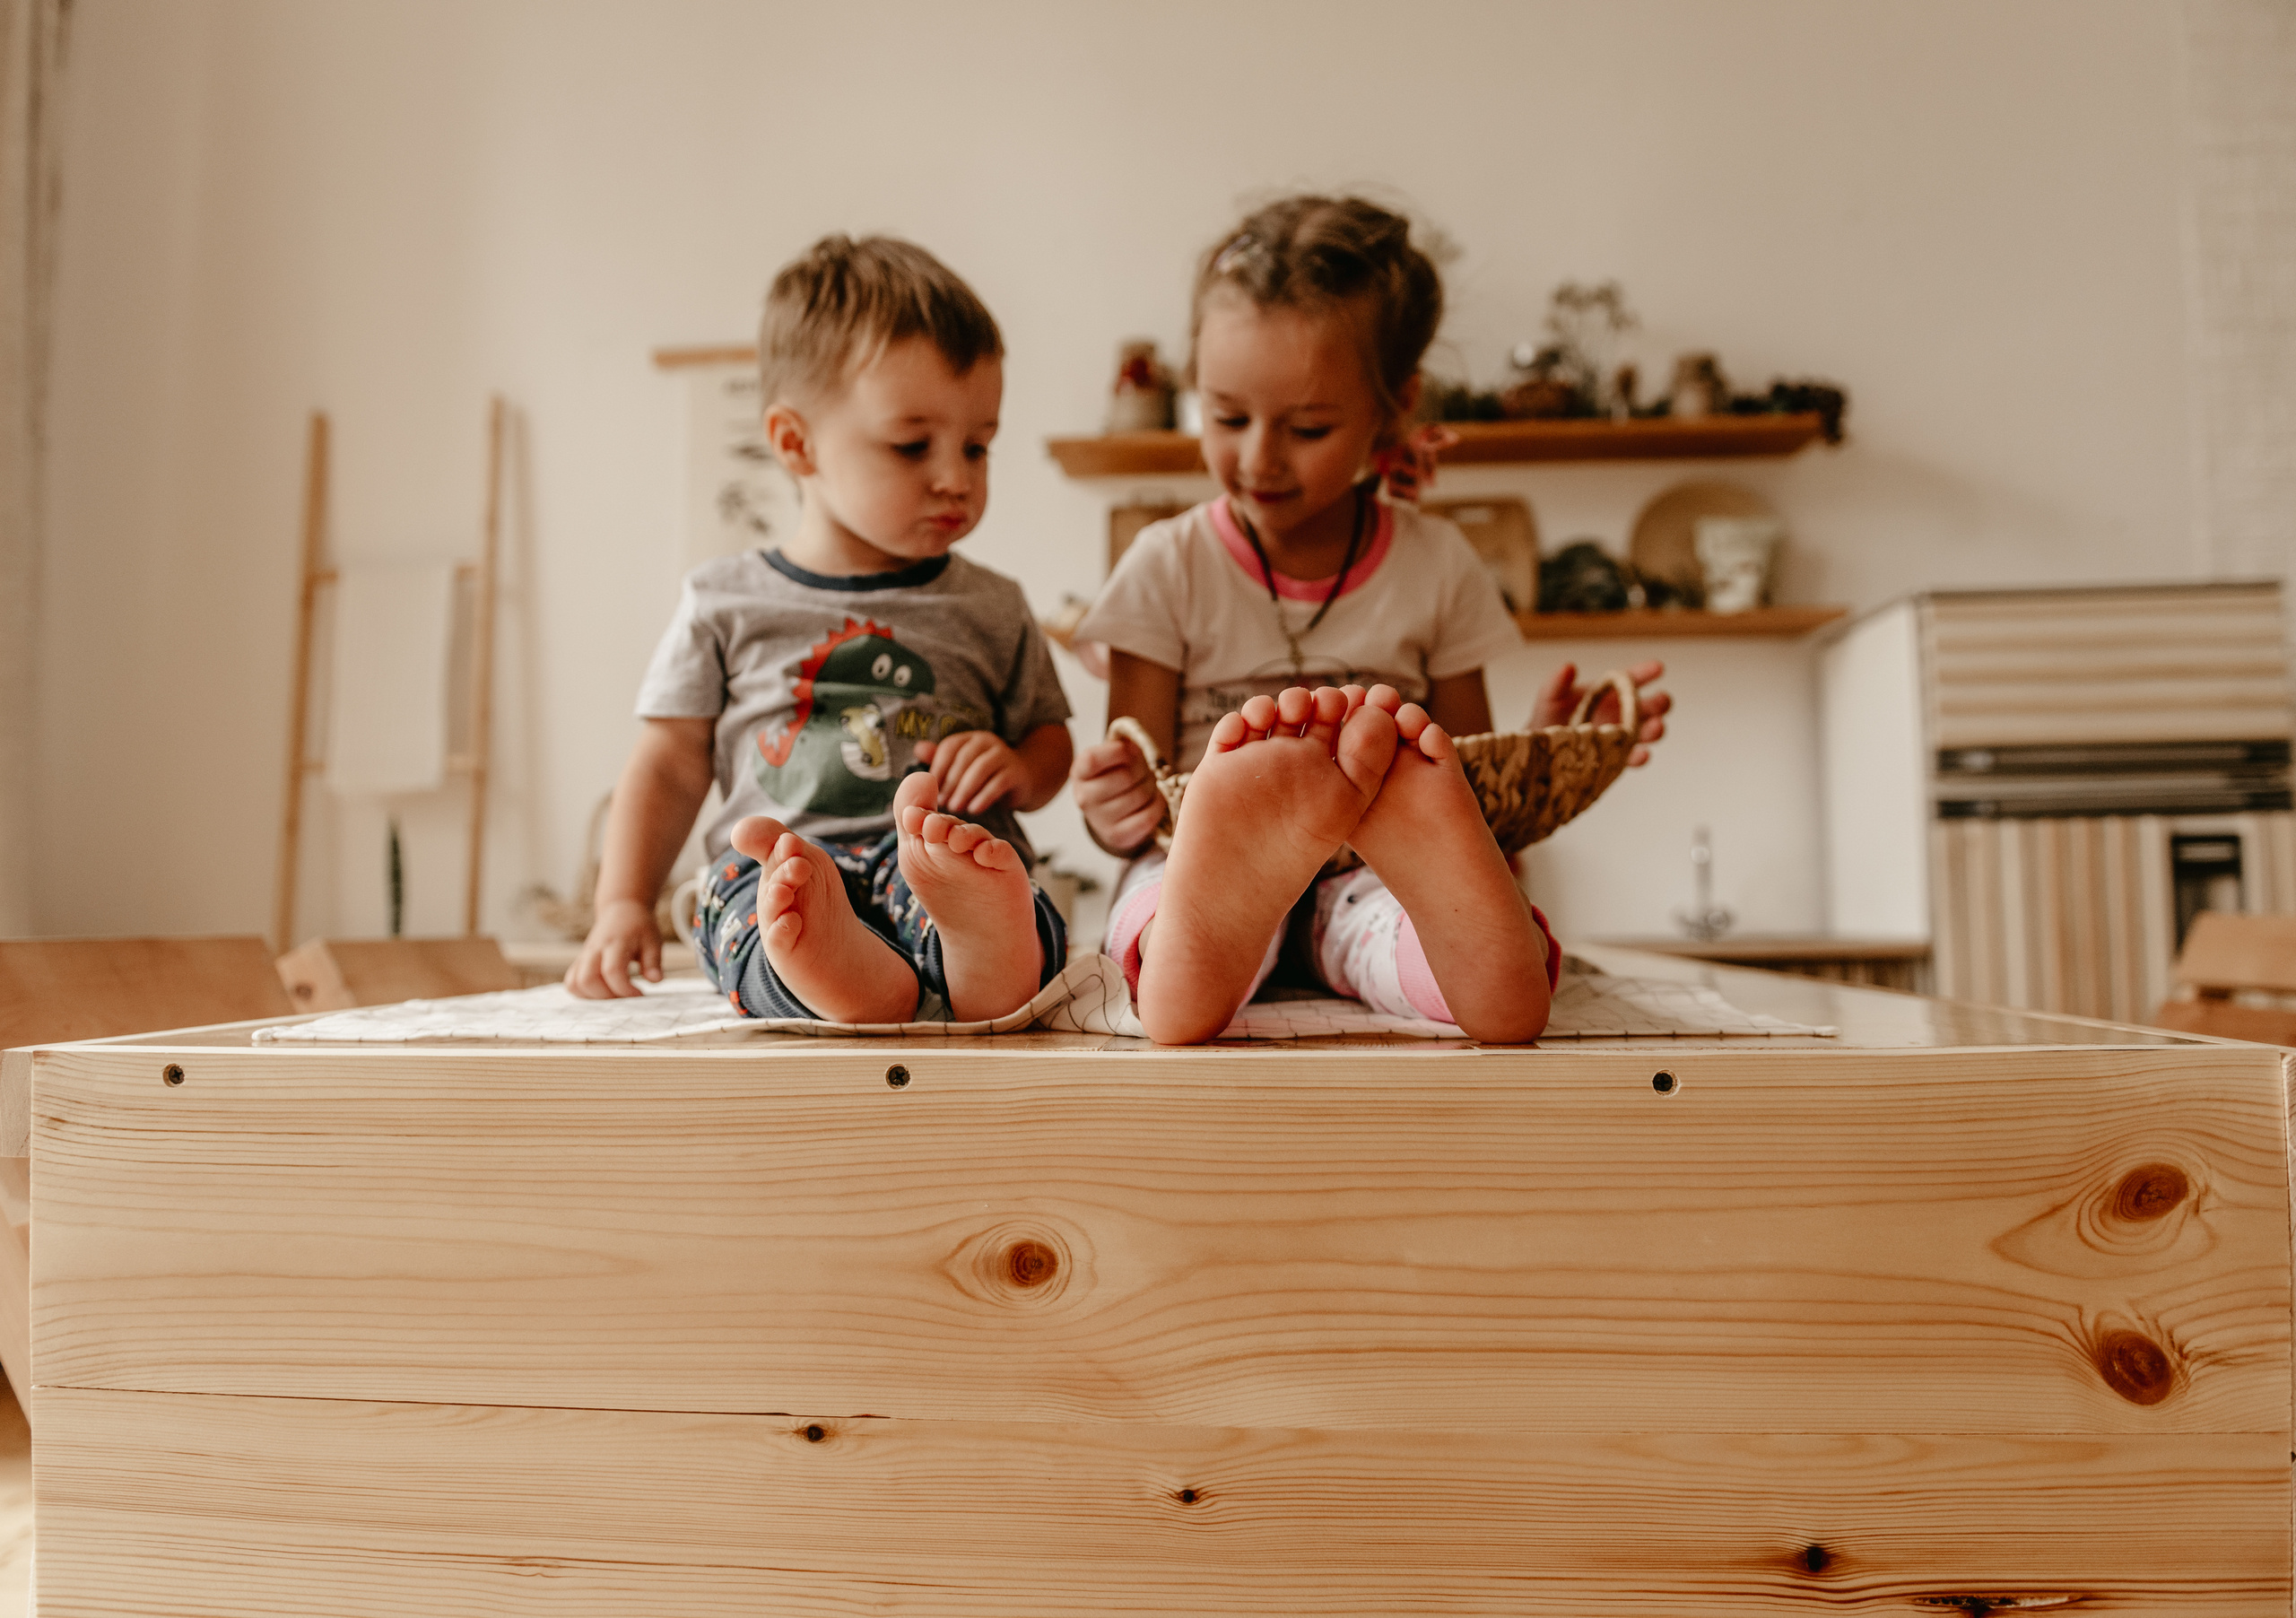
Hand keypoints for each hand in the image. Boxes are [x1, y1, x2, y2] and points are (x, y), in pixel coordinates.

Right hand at [566, 898, 662, 998]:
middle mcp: (595, 949)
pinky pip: (571, 982)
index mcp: (615, 943)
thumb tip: (655, 980)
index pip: (612, 971)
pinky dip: (583, 994)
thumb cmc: (639, 927)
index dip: (625, 989)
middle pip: (588, 980)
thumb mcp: (653, 941)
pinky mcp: (579, 961)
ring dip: (593, 998)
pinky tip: (602, 994)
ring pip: (575, 983)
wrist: (621, 909)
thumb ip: (653, 962)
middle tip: (626, 998)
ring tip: (614, 996)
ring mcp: (584, 956)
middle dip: (607, 997)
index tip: (639, 994)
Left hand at [916, 730, 1027, 814]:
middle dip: (950, 781)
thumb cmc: (985, 776)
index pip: (949, 747)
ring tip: (955, 808)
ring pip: (981, 769)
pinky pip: (998, 783)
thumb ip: (941, 759)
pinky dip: (984, 797)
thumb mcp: (962, 767)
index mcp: (970, 738)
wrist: (1022, 781)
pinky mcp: (1016, 772)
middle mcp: (987, 741)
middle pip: (964, 758)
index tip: (931, 790)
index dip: (938, 768)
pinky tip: (974, 809)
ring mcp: (1004, 755)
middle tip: (941, 802)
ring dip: (965, 789)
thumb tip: (918, 749)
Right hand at [1070, 737, 1166, 856]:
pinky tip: (1153, 800)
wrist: (1111, 810)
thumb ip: (1124, 745)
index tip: (1130, 751)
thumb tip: (1139, 745)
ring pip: (1140, 796)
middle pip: (1126, 776)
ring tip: (1147, 786)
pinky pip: (1147, 816)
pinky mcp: (1116, 836)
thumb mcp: (1113, 755)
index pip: (1094, 759)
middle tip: (1144, 771)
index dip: (1119, 752)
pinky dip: (1157, 805)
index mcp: (1080, 772)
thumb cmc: (1115, 775)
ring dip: (1152, 787)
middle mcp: (1084, 797)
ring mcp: (1099, 820)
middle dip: (1143, 769)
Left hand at [1532, 659, 1671, 766]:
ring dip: (1655, 729)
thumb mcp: (1549, 699)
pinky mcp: (1617, 758)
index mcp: (1610, 692)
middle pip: (1650, 706)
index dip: (1646, 673)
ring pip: (1647, 732)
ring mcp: (1622, 736)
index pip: (1632, 679)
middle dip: (1659, 703)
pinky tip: (1642, 754)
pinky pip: (1633, 758)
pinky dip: (1640, 757)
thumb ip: (1556, 683)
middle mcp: (1621, 713)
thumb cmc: (1548, 718)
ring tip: (1656, 727)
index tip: (1658, 667)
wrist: (1540, 752)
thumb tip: (1568, 667)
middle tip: (1661, 701)